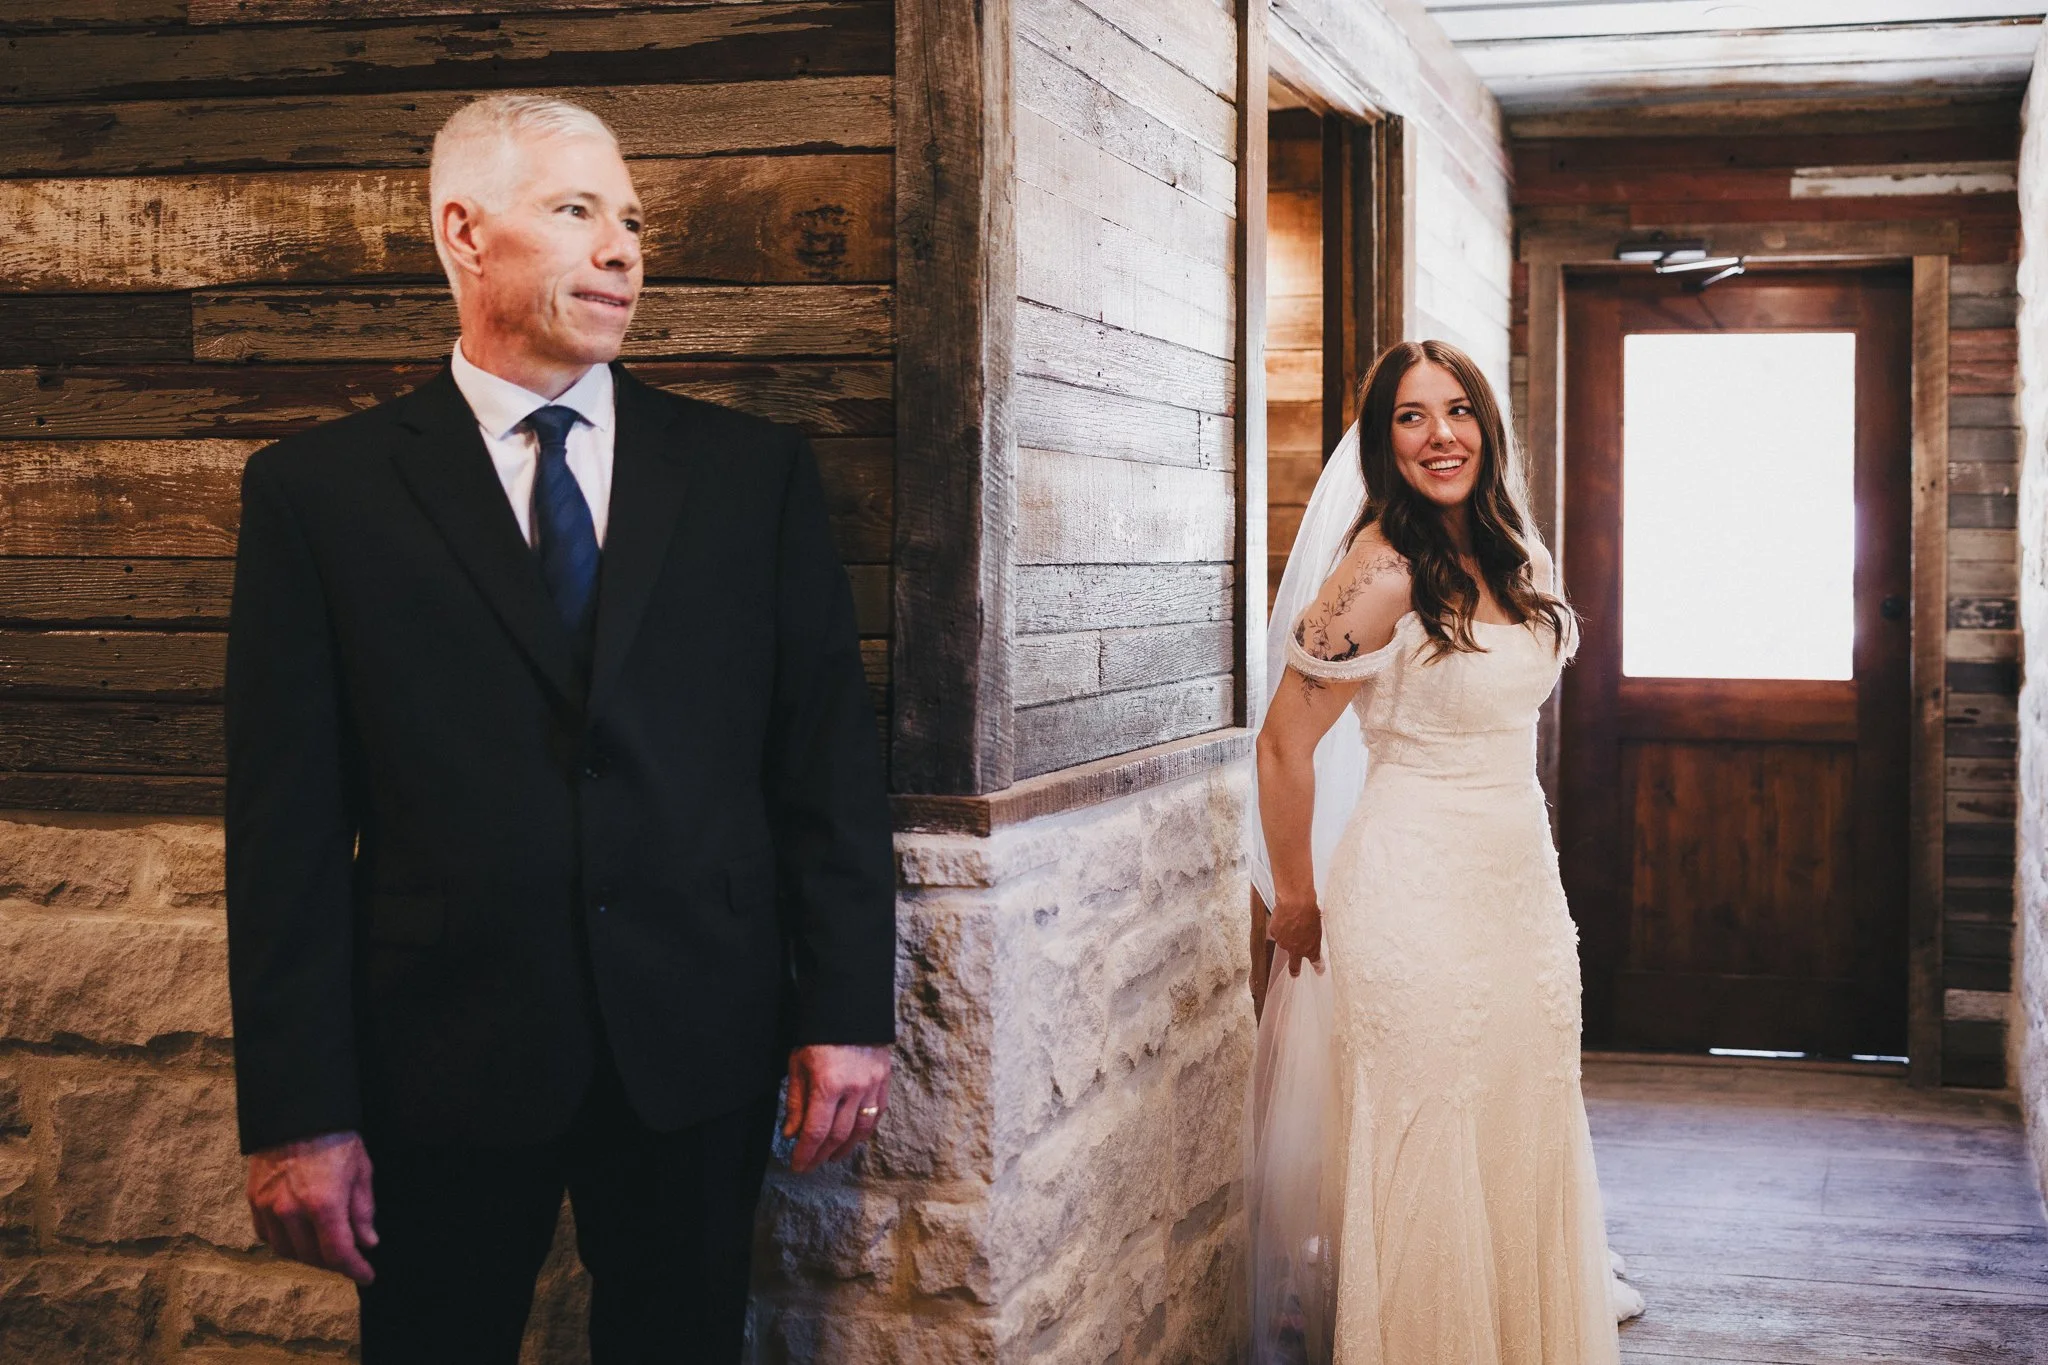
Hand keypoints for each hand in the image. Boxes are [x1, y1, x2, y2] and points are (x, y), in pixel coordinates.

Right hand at [246, 1130, 377, 1284]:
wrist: (296, 1111)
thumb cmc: (335, 1137)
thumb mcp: (361, 1169)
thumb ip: (363, 1210)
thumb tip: (367, 1242)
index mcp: (324, 1203)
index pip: (338, 1253)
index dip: (355, 1269)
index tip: (366, 1276)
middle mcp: (292, 1210)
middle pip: (312, 1257)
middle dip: (334, 1263)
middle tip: (349, 1259)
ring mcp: (269, 1206)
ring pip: (287, 1250)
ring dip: (308, 1255)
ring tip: (324, 1248)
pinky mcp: (254, 1200)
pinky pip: (266, 1235)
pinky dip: (284, 1242)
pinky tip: (298, 1236)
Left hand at [783, 1043, 891, 1172]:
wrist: (851, 1009)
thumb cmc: (819, 1036)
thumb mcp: (799, 1065)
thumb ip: (796, 1102)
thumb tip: (792, 1134)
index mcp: (827, 1085)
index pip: (816, 1132)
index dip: (806, 1153)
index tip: (797, 1166)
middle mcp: (853, 1090)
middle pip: (838, 1135)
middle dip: (822, 1155)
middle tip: (811, 1165)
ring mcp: (872, 1086)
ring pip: (860, 1129)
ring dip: (845, 1148)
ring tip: (832, 1157)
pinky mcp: (884, 1081)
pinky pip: (877, 1114)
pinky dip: (865, 1130)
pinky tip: (855, 1138)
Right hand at [1267, 896, 1321, 974]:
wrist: (1296, 903)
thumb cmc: (1310, 912)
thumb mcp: (1317, 927)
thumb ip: (1312, 936)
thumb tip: (1309, 936)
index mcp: (1311, 948)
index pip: (1316, 961)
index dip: (1318, 967)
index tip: (1319, 971)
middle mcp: (1296, 950)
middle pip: (1294, 965)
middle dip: (1295, 970)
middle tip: (1295, 974)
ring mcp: (1284, 943)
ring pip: (1285, 943)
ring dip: (1287, 937)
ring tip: (1291, 922)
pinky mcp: (1275, 935)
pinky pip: (1277, 933)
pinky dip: (1280, 927)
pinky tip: (1284, 918)